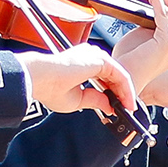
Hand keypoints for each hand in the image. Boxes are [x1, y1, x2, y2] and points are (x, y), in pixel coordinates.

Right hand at [25, 46, 144, 122]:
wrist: (39, 79)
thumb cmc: (50, 87)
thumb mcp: (78, 100)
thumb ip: (95, 100)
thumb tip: (109, 106)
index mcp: (83, 64)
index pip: (105, 79)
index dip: (113, 94)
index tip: (117, 108)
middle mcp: (90, 57)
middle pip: (114, 76)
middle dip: (122, 94)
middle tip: (127, 110)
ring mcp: (96, 56)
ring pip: (119, 76)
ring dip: (126, 93)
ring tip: (129, 108)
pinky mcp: (100, 60)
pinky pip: (121, 75)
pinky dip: (126, 89)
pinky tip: (127, 102)